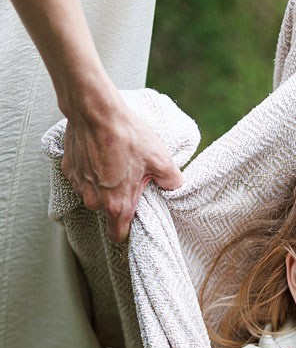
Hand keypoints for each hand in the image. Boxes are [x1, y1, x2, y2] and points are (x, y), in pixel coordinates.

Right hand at [61, 94, 182, 241]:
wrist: (96, 112)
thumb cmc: (127, 137)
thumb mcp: (161, 160)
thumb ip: (172, 181)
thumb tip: (175, 186)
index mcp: (117, 205)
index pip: (117, 236)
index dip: (126, 231)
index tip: (133, 221)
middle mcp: (93, 200)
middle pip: (107, 211)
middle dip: (118, 199)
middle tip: (131, 179)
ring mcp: (78, 185)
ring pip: (93, 194)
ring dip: (103, 185)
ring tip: (116, 163)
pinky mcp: (68, 169)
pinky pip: (82, 178)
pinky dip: (91, 171)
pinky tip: (101, 155)